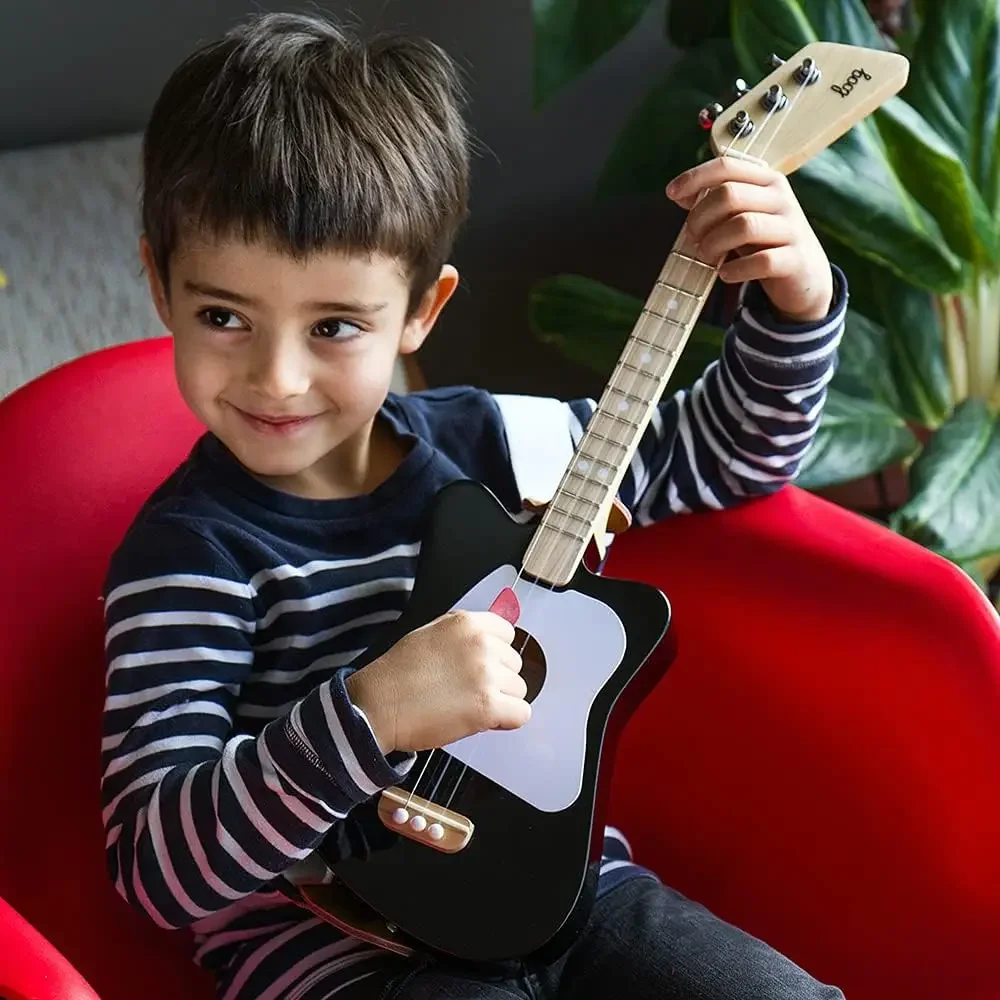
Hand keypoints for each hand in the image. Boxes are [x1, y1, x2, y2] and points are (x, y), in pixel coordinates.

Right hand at [345, 610, 529, 753]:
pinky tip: (482, 721)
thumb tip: (495, 643)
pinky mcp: (488, 706)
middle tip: (465, 690)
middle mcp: (481, 644)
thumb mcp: (432, 635)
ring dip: (500, 701)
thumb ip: (465, 636)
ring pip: (519, 690)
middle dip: (497, 679)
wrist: (377, 706)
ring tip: (466, 705)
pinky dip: (505, 721)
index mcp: (467, 623)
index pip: (508, 634)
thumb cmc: (398, 674)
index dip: (495, 655)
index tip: (478, 667)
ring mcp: (486, 674)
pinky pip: (521, 714)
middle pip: (515, 664)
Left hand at [666, 157, 832, 322]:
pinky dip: (735, 269)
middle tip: (693, 238)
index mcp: (767, 181)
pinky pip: (761, 261)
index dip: (695, 177)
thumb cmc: (765, 241)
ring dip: (714, 244)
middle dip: (701, 218)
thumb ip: (715, 203)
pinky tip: (726, 274)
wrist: (806, 275)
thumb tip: (680, 193)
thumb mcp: (741, 216)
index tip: (671, 193)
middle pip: (729, 195)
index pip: (727, 166)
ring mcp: (791, 228)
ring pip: (743, 226)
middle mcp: (781, 199)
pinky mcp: (794, 259)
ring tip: (707, 256)